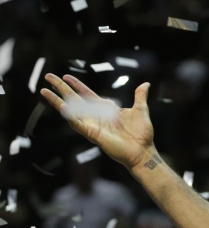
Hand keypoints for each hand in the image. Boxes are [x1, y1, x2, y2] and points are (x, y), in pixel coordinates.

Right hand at [40, 75, 154, 170]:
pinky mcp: (93, 134)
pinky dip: (69, 116)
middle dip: (61, 88)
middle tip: (48, 76)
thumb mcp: (141, 110)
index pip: (87, 94)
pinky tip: (61, 107)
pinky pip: (78, 124)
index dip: (77, 85)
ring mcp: (93, 125)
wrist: (143, 151)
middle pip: (74, 99)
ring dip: (57, 101)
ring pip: (71, 110)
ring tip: (45, 91)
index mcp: (106, 109)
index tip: (66, 76)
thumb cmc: (142, 134)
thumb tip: (145, 84)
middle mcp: (96, 116)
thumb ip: (139, 96)